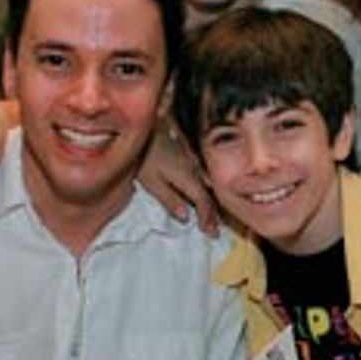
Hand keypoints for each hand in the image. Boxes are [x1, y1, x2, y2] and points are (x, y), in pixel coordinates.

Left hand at [138, 117, 218, 236]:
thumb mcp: (151, 181)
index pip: (204, 202)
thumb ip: (170, 199)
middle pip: (210, 194)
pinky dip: (208, 188)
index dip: (208, 219)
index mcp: (187, 178)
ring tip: (214, 216)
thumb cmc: (144, 154)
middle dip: (214, 214)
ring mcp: (193, 161)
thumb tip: (186, 217)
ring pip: (209, 184)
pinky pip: (204, 175)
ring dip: (213, 201)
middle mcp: (195, 169)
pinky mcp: (188, 155)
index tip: (212, 234)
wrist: (144, 125)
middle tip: (216, 230)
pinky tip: (206, 192)